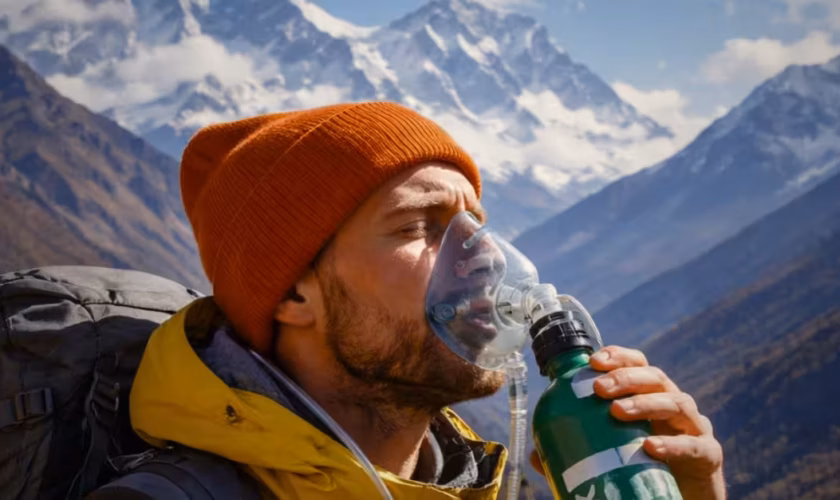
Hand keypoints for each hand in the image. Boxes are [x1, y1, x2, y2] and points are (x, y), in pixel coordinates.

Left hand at [529, 345, 725, 499]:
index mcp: (651, 398)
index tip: (593, 361)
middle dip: (626, 377)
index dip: (619, 356)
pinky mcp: (708, 456)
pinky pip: (695, 446)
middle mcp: (674, 406)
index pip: (639, 364)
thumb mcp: (611, 454)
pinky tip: (650, 448)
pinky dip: (673, 445)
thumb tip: (536, 454)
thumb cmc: (644, 470)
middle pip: (656, 377)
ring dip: (645, 403)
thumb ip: (578, 451)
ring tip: (617, 412)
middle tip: (598, 388)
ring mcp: (694, 428)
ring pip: (677, 402)